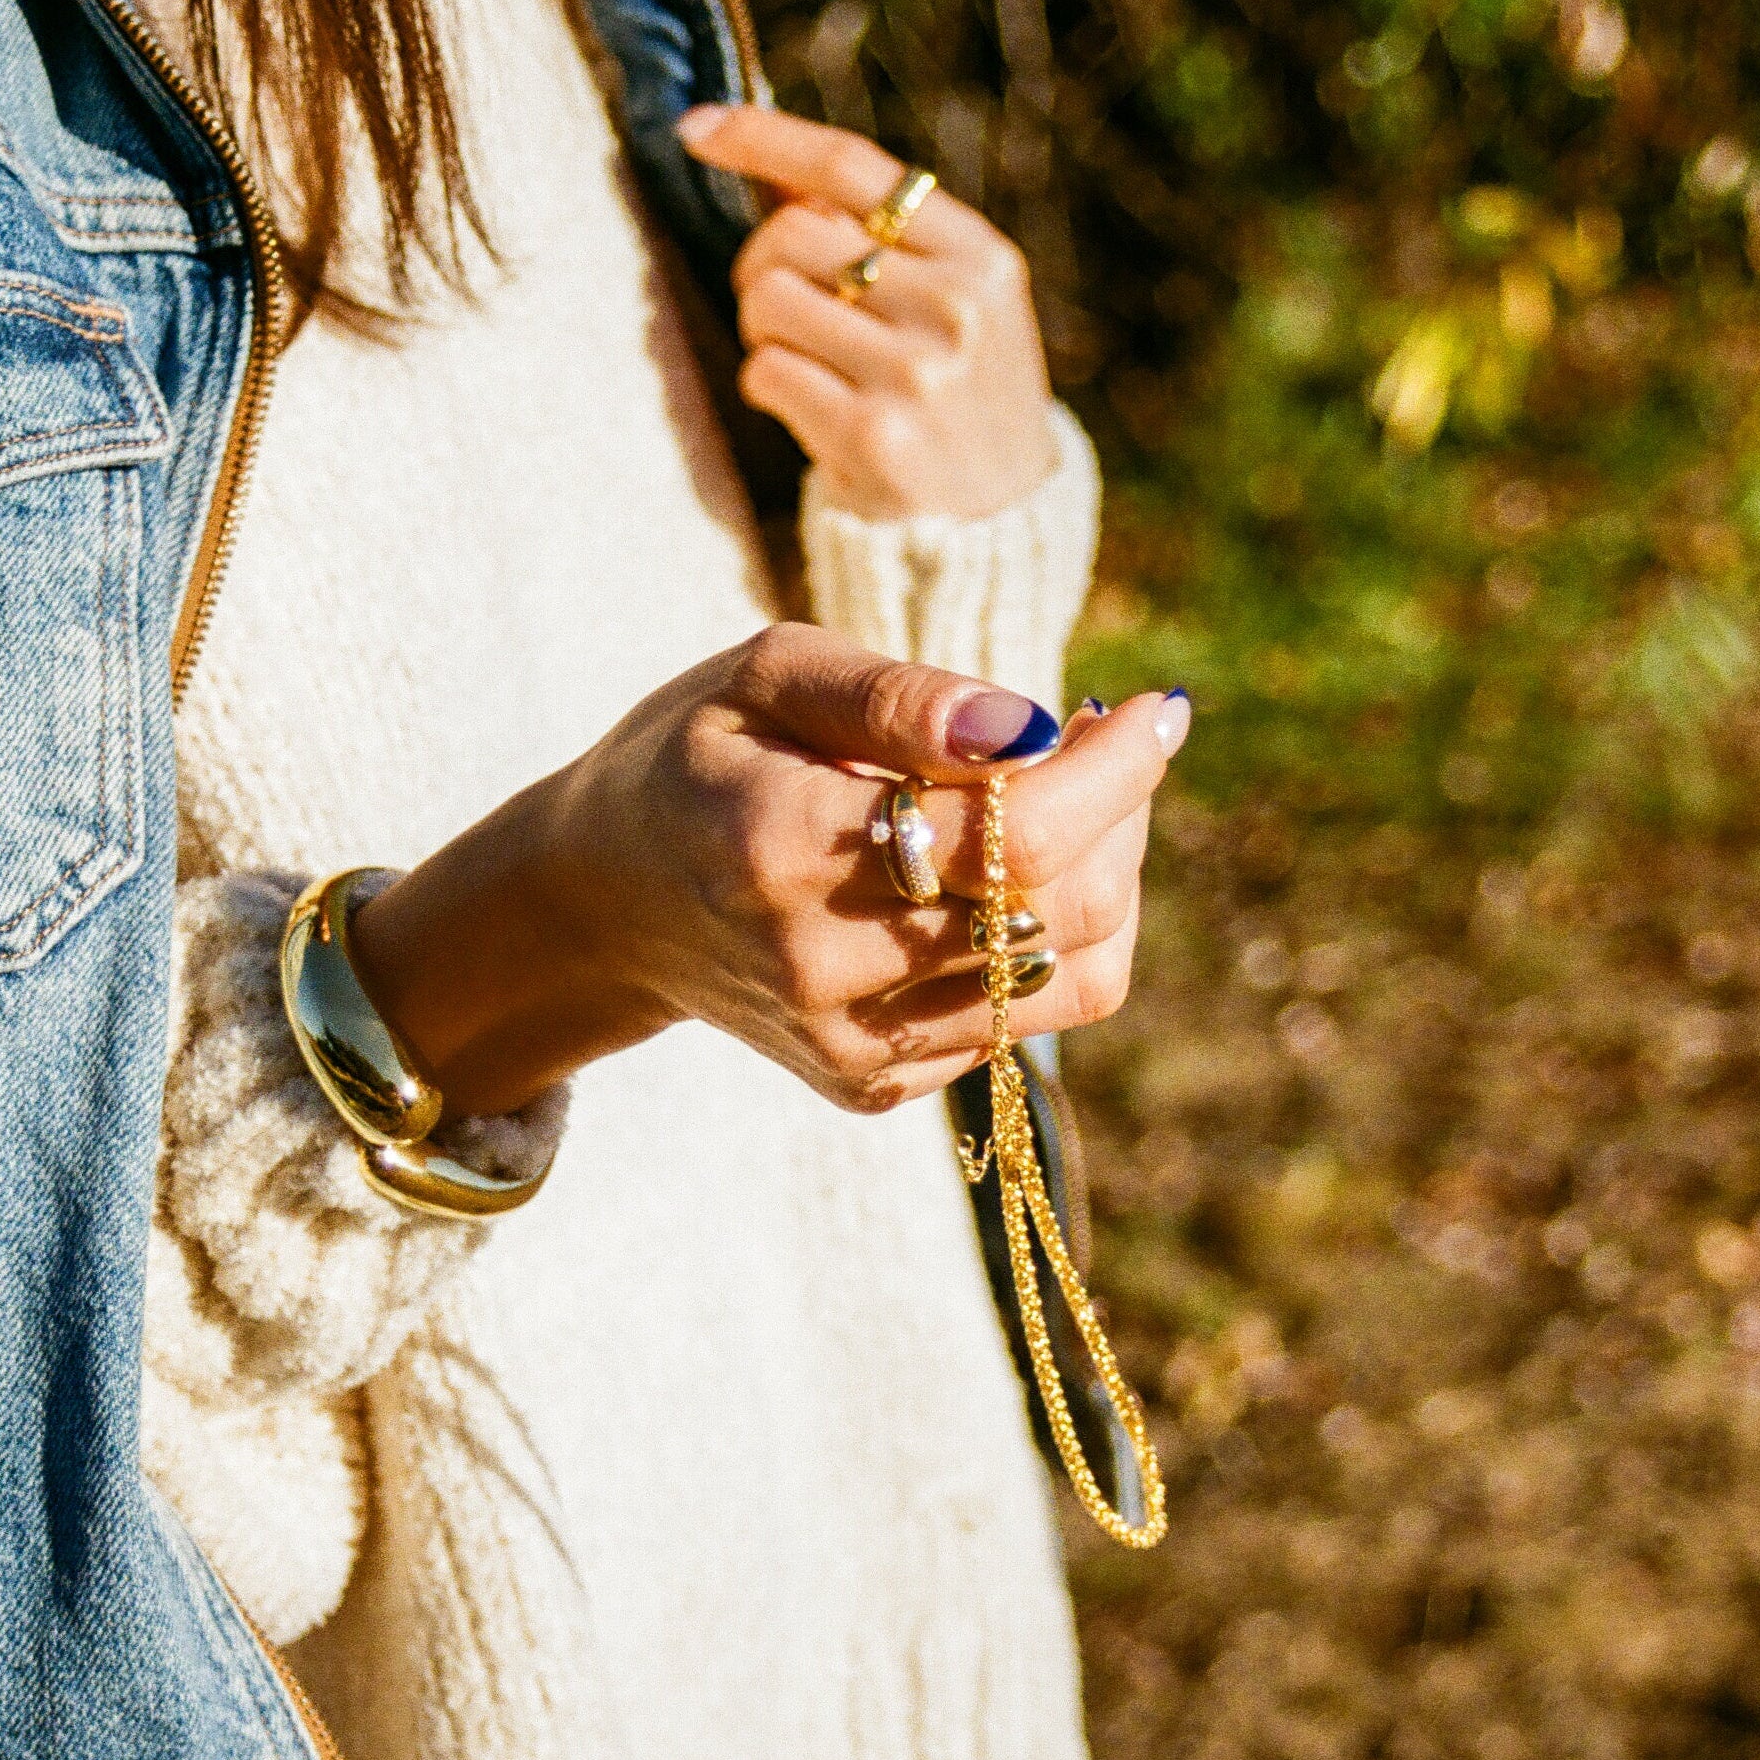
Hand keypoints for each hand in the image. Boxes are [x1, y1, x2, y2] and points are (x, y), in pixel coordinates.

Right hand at [351, 625, 1188, 1117]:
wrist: (605, 905)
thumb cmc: (694, 760)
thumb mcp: (766, 676)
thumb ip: (896, 696)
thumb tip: (1034, 726)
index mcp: (783, 848)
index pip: (1011, 837)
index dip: (1112, 772)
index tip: (1154, 710)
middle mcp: (818, 968)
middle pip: (1058, 914)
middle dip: (1121, 817)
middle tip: (1109, 744)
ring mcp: (849, 1044)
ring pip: (1069, 980)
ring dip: (1106, 880)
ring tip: (1067, 802)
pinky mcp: (871, 1083)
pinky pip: (1024, 1020)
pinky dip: (1049, 938)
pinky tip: (1003, 872)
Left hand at [677, 103, 1057, 521]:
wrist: (998, 526)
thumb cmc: (962, 403)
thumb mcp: (957, 306)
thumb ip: (887, 240)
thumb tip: (776, 175)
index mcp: (980, 257)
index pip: (853, 168)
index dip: (764, 138)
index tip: (699, 131)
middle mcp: (953, 307)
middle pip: (794, 233)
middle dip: (761, 266)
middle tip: (774, 308)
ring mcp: (914, 372)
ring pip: (770, 300)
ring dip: (760, 329)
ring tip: (798, 360)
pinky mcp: (871, 434)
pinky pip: (766, 372)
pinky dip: (765, 384)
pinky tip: (802, 407)